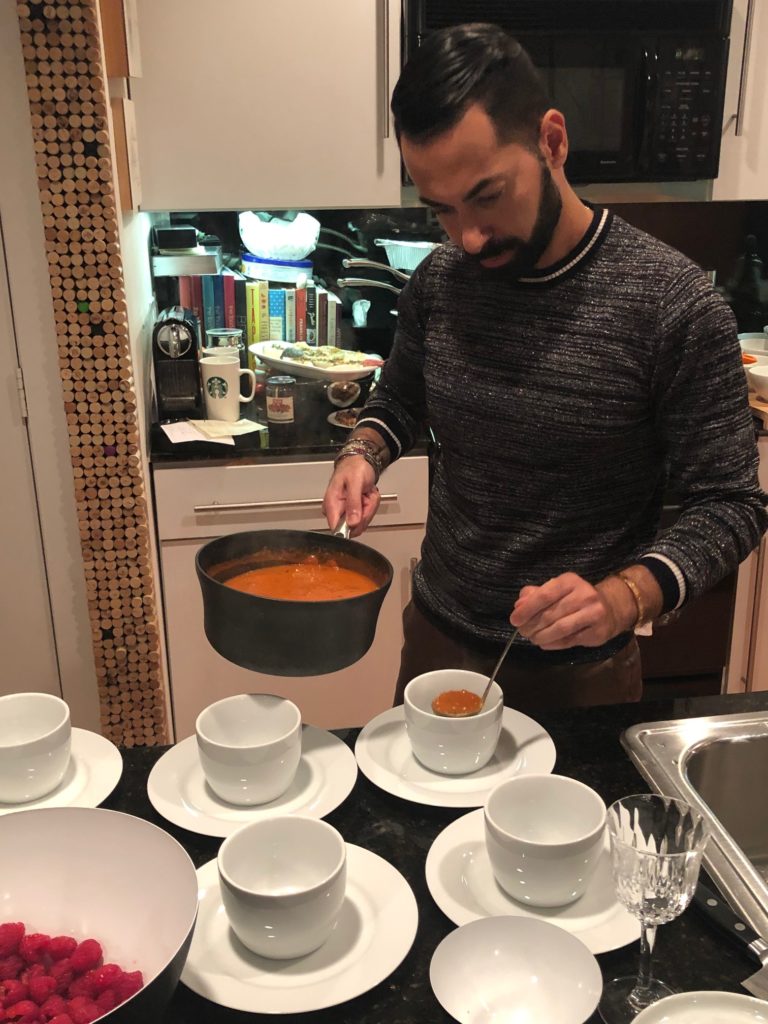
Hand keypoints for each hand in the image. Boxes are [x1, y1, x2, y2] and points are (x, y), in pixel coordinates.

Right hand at [322, 456, 380, 537]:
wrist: (359, 462)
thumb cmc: (354, 468)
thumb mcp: (355, 482)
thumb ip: (353, 503)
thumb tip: (352, 522)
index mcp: (331, 504)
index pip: (337, 529)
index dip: (353, 525)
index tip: (361, 512)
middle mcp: (336, 511)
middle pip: (354, 527)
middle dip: (366, 512)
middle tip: (366, 497)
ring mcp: (345, 513)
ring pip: (362, 523)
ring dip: (369, 508)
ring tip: (366, 494)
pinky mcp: (352, 513)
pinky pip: (365, 517)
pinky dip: (370, 507)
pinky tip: (367, 496)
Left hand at [510, 572, 636, 649]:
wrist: (610, 609)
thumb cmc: (575, 599)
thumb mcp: (556, 590)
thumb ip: (534, 595)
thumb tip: (519, 605)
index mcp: (570, 581)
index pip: (545, 595)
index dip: (527, 609)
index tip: (514, 620)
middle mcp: (584, 594)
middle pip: (551, 614)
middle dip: (532, 626)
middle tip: (523, 632)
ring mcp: (593, 613)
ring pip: (560, 629)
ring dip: (542, 636)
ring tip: (533, 639)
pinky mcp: (598, 632)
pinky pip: (570, 640)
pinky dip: (553, 644)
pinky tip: (545, 644)